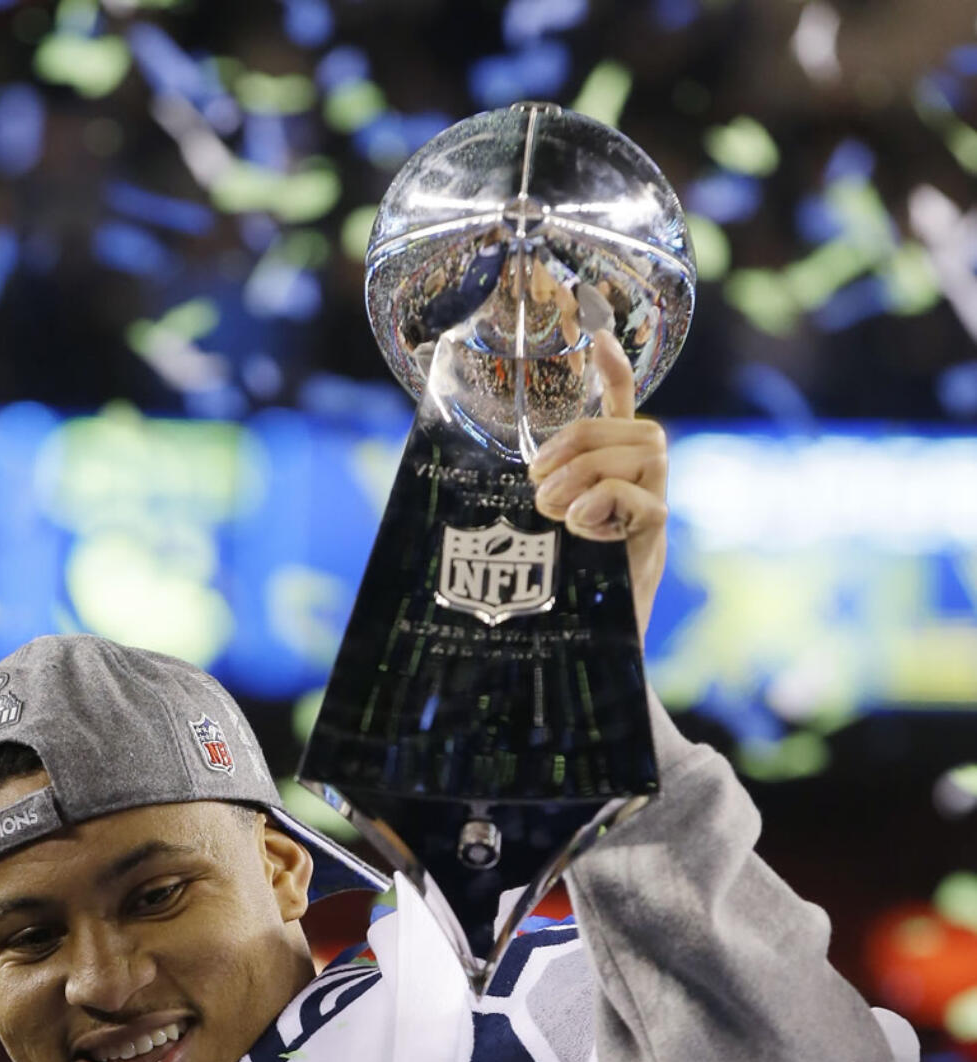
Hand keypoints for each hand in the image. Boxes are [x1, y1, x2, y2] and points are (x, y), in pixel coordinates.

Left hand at [528, 329, 668, 642]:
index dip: (614, 372)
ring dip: (590, 468)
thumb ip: (520, 501)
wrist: (576, 669)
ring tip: (554, 507)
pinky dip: (607, 501)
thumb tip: (464, 471)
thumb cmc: (545, 603)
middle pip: (640, 429)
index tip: (594, 334)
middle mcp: (639, 497)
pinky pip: (648, 502)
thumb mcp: (525, 539)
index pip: (622, 414)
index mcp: (608, 484)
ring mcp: (652, 524)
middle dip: (585, 438)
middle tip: (539, 480)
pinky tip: (577, 525)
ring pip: (648, 453)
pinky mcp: (654, 552)